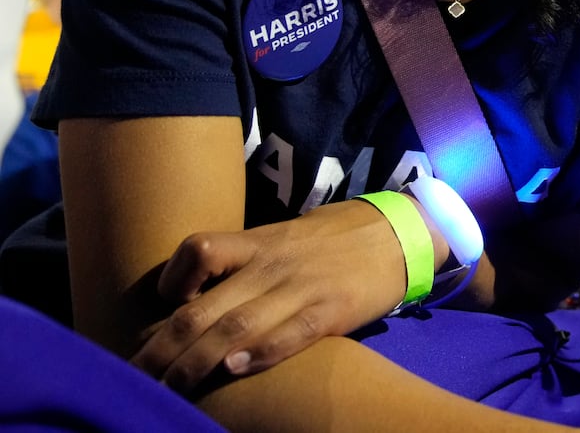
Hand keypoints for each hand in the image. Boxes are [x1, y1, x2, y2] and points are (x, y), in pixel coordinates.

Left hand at [131, 197, 429, 393]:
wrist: (401, 232)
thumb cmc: (337, 240)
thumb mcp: (287, 239)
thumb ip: (248, 263)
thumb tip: (199, 299)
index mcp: (259, 242)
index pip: (198, 250)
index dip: (170, 284)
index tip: (157, 315)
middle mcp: (272, 263)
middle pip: (203, 307)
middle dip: (164, 348)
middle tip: (137, 375)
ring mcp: (301, 285)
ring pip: (235, 326)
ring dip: (197, 362)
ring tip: (171, 387)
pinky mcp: (331, 308)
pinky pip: (289, 332)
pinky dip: (258, 353)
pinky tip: (234, 369)